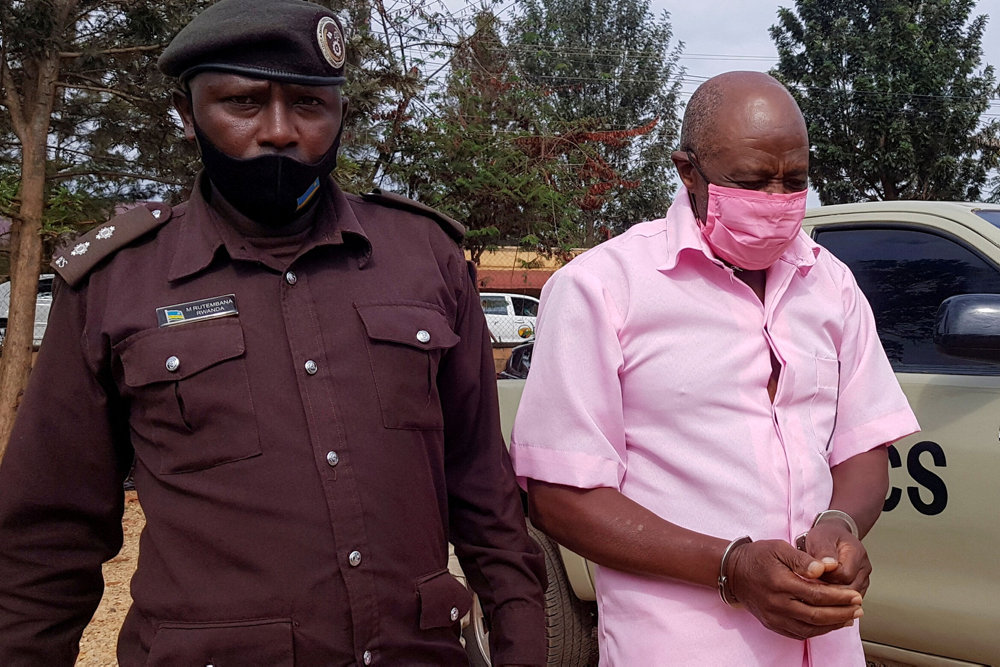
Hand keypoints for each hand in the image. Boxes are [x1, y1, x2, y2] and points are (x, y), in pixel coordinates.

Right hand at [727, 538, 862, 639]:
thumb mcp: (780, 548)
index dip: (839, 597)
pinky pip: (798, 633)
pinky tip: (828, 624)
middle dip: (841, 613)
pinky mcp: (771, 623)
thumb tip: (823, 569)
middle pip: (816, 615)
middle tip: (859, 609)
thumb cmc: (758, 556)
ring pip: (809, 628)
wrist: (732, 571)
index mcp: (780, 583)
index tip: (856, 596)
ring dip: (832, 625)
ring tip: (849, 617)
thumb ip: (803, 559)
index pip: (817, 595)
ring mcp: (773, 617)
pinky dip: (817, 631)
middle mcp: (776, 604)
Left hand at [804, 518, 871, 596]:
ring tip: (815, 589)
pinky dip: (835, 601)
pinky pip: (849, 602)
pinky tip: (822, 595)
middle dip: (827, 590)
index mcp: (857, 553)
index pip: (844, 575)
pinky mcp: (859, 588)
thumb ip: (823, 552)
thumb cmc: (825, 537)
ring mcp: (863, 580)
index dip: (825, 577)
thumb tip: (826, 566)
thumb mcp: (820, 538)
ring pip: (850, 599)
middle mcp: (864, 568)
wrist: (833, 537)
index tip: (811, 574)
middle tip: (810, 584)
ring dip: (831, 597)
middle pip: (848, 590)